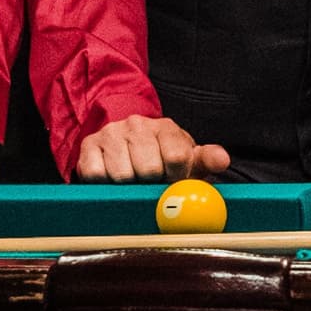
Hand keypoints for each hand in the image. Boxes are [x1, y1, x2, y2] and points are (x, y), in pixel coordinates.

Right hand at [75, 116, 231, 184]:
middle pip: (149, 169)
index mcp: (166, 127)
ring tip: (134, 180)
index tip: (173, 179)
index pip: (176, 156)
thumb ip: (207, 159)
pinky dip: (106, 184)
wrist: (125, 143)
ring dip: (129, 186)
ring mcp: (111, 134)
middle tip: (151, 182)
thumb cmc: (161, 156)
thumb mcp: (188, 157)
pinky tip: (114, 179)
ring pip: (122, 174)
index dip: (176, 177)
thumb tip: (222, 160)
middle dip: (152, 183)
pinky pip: (96, 175)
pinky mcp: (88, 147)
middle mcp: (137, 125)